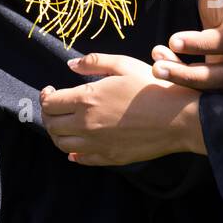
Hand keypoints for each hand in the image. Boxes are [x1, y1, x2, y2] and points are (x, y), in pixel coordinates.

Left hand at [41, 51, 204, 165]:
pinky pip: (82, 159)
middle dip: (48, 114)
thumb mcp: (123, 64)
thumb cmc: (151, 87)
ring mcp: (97, 144)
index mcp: (86, 99)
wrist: (178, 118)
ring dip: (58, 133)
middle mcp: (86, 125)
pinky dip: (74, 153)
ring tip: (65, 123)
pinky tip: (76, 146)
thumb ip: (93, 63)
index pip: (50, 103)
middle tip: (54, 106)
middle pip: (52, 125)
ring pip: (62, 145)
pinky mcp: (110, 158)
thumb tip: (70, 65)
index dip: (45, 96)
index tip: (50, 90)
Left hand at [151, 0, 222, 91]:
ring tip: (155, 69)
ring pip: (211, 86)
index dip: (201, 43)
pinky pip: (202, 89)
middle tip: (157, 68)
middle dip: (189, 75)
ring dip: (181, 80)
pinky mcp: (220, 82)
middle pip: (221, 75)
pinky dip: (181, 79)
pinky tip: (160, 62)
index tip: (172, 39)